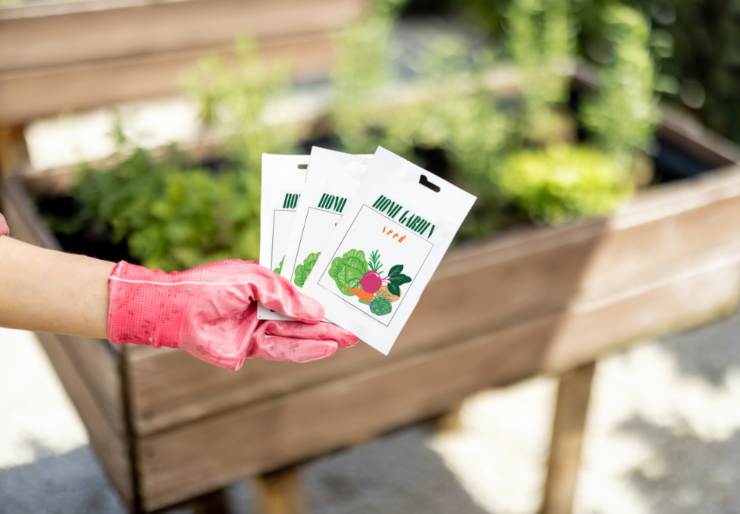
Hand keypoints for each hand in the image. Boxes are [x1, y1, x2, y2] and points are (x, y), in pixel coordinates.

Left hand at [107, 259, 357, 369]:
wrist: (176, 307)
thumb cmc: (211, 285)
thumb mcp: (253, 278)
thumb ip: (284, 294)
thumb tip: (315, 312)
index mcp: (265, 289)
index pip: (300, 295)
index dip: (323, 300)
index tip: (346, 301)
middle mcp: (265, 310)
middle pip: (303, 319)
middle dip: (330, 323)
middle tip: (357, 325)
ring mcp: (259, 331)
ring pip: (298, 337)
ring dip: (323, 338)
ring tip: (349, 338)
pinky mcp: (251, 350)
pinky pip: (283, 350)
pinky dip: (305, 350)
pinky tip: (325, 348)